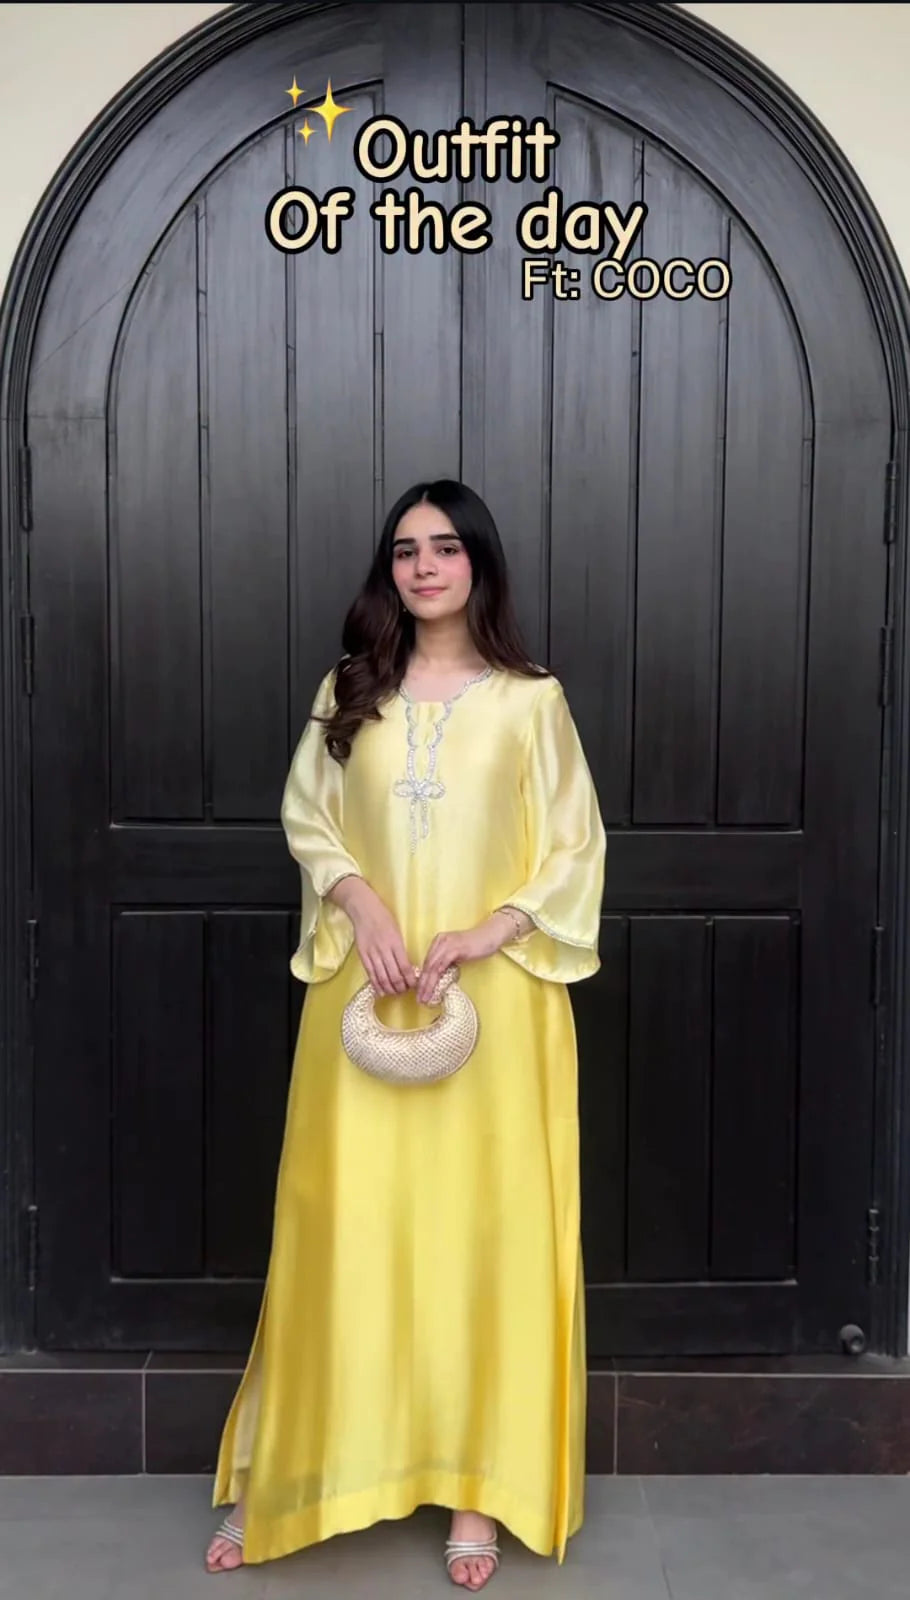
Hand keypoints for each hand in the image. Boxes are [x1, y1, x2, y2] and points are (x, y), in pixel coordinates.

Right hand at [332, 879, 415, 996]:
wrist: (364, 910)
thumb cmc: (384, 918)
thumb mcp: (398, 931)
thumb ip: (401, 949)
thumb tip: (407, 967)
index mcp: (396, 943)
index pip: (405, 967)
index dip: (410, 980)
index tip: (414, 985)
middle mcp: (384, 950)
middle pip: (394, 976)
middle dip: (401, 987)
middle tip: (405, 991)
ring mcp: (372, 954)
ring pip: (382, 978)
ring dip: (390, 989)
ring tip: (395, 992)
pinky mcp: (362, 956)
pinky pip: (370, 975)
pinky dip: (377, 985)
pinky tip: (381, 991)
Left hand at [415, 915, 511, 1004]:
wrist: (490, 935)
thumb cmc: (476, 946)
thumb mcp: (457, 953)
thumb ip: (447, 961)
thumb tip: (439, 977)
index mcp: (438, 941)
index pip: (427, 962)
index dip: (422, 978)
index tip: (419, 992)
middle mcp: (440, 941)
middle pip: (427, 965)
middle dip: (421, 984)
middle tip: (419, 999)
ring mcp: (447, 944)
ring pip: (432, 967)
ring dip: (427, 984)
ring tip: (425, 998)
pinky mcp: (455, 949)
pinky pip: (441, 965)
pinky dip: (436, 978)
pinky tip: (433, 988)